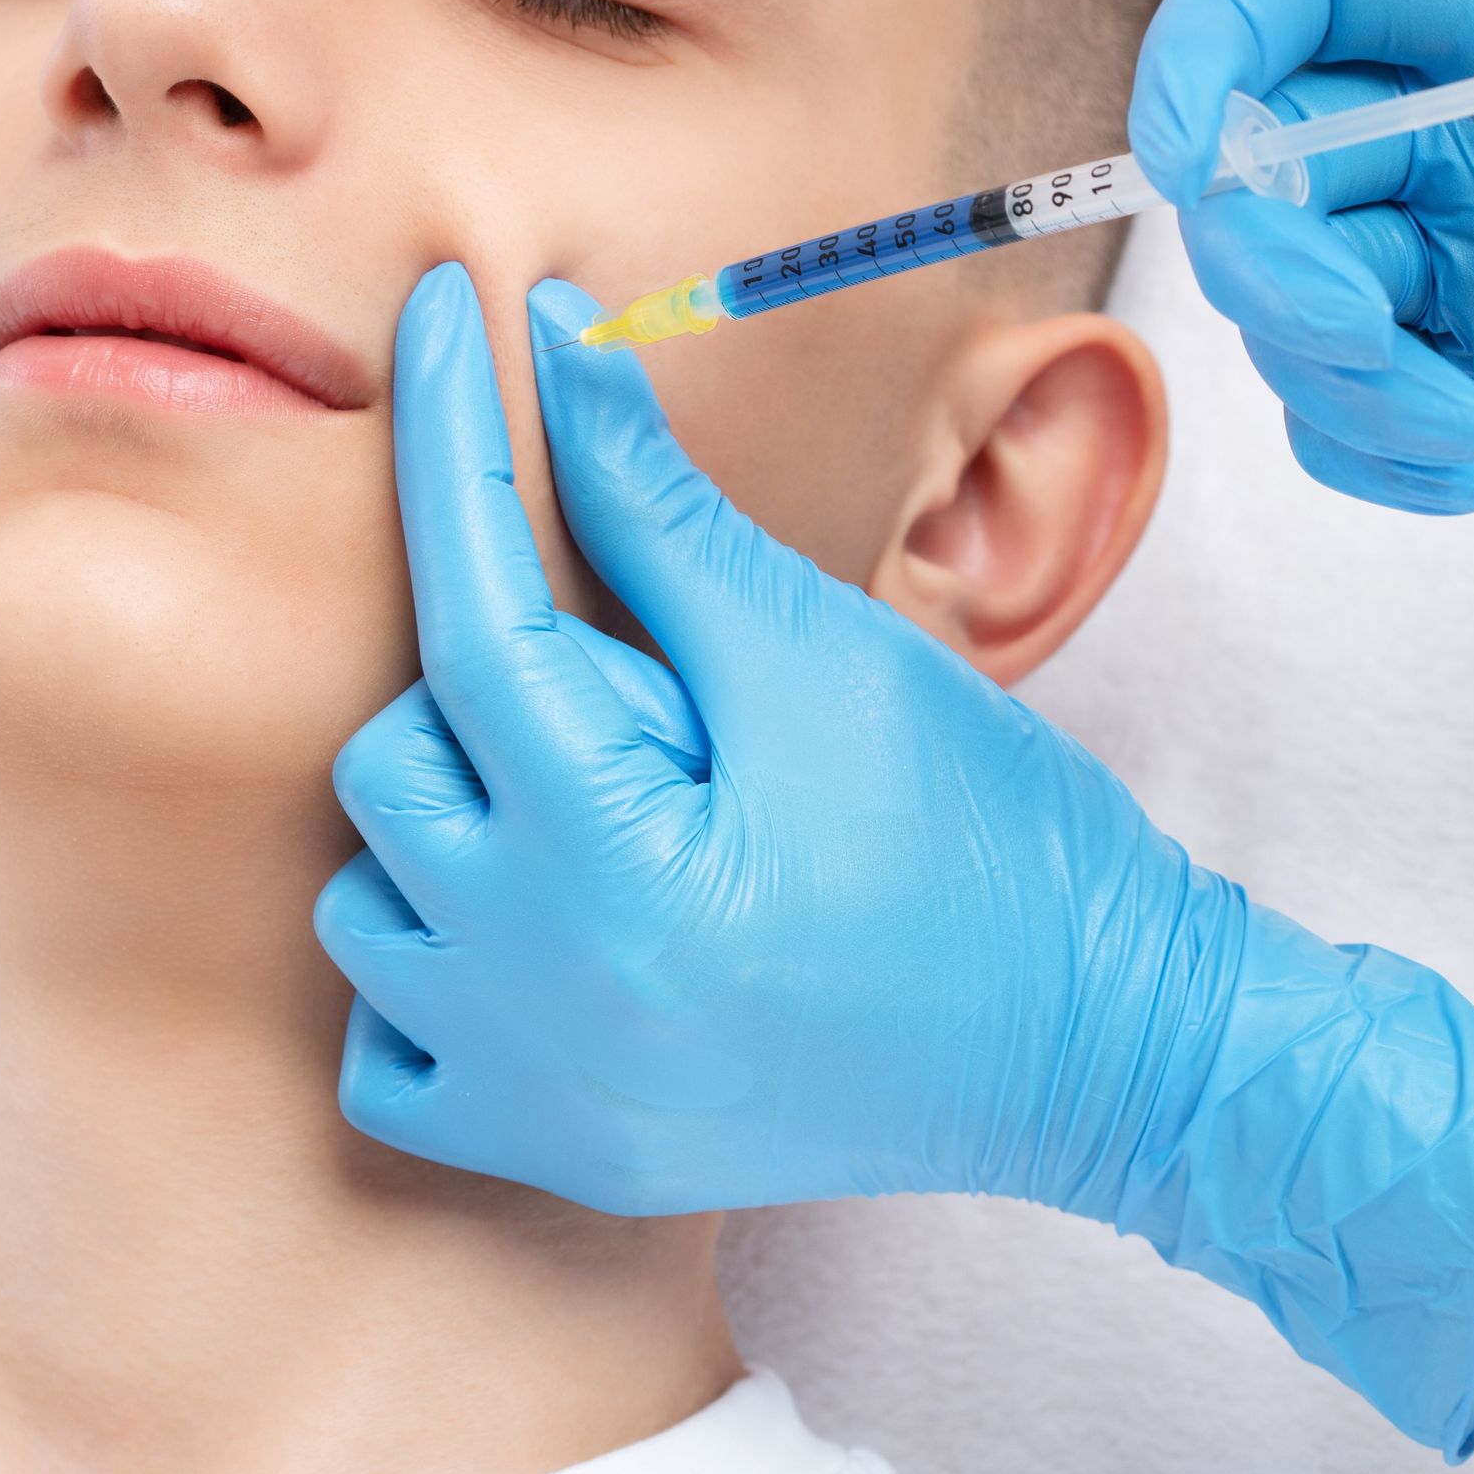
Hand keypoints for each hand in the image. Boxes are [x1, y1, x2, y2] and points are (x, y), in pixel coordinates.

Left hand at [316, 262, 1473, 1456]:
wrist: (1104, 1045)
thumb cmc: (987, 832)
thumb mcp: (820, 647)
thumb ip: (659, 506)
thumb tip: (560, 340)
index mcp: (616, 863)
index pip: (471, 611)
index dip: (450, 442)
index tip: (432, 313)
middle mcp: (543, 999)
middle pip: (396, 757)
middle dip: (495, 683)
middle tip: (657, 700)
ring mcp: (537, 1100)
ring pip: (369, 896)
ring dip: (456, 820)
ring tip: (612, 809)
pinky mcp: (556, 1159)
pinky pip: (386, 1048)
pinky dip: (436, 969)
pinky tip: (553, 925)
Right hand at [1128, 0, 1473, 511]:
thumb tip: (1255, 146)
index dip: (1204, 45)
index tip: (1183, 151)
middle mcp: (1453, 120)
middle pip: (1255, 153)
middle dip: (1276, 258)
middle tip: (1362, 335)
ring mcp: (1448, 244)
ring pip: (1279, 298)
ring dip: (1336, 379)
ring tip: (1458, 429)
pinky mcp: (1456, 358)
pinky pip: (1332, 403)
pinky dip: (1364, 450)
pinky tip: (1458, 475)